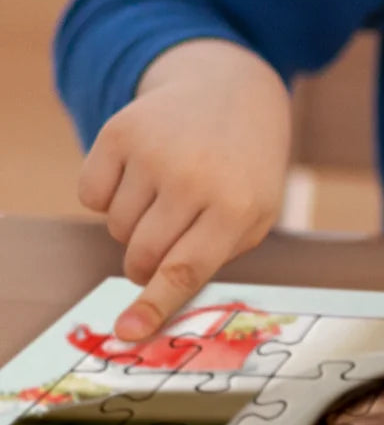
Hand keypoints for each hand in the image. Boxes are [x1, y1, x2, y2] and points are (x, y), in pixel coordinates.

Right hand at [77, 39, 292, 341]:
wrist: (231, 93)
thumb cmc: (243, 172)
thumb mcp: (254, 216)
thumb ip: (213, 258)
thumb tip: (156, 304)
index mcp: (236, 207)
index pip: (185, 269)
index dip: (154, 304)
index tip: (128, 331)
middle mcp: (194, 178)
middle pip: (142, 254)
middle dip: (143, 266)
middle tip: (158, 249)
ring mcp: (154, 152)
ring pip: (115, 227)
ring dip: (131, 227)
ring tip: (164, 198)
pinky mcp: (121, 131)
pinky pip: (89, 195)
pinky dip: (107, 196)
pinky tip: (140, 175)